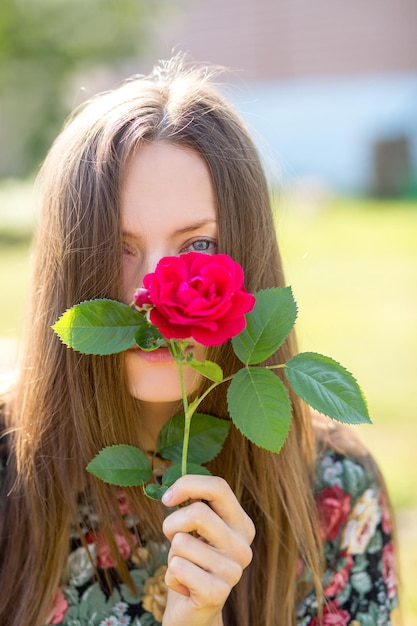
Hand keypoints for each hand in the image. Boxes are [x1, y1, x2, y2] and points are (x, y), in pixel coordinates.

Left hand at [161, 474, 254, 625]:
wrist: (194, 611)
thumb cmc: (191, 561)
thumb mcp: (194, 529)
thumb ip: (192, 505)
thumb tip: (170, 490)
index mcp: (242, 524)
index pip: (219, 487)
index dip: (188, 484)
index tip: (167, 498)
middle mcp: (243, 546)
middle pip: (197, 512)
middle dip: (173, 524)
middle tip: (174, 540)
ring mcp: (233, 570)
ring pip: (181, 542)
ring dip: (172, 555)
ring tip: (185, 567)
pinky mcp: (217, 592)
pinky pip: (177, 567)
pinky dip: (170, 576)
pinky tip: (184, 586)